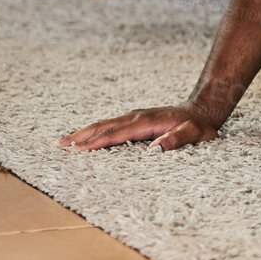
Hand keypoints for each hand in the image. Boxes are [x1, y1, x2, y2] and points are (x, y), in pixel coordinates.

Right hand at [58, 104, 224, 151]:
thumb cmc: (200, 126)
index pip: (116, 134)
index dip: (95, 143)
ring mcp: (134, 117)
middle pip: (102, 127)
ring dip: (82, 133)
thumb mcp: (194, 134)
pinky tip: (84, 139)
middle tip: (57, 146)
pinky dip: (93, 131)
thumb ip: (176, 140)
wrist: (204, 109)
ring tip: (62, 143)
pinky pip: (110, 126)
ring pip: (103, 125)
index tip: (76, 150)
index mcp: (146, 122)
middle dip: (79, 136)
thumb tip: (153, 151)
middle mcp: (136, 117)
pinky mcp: (135, 119)